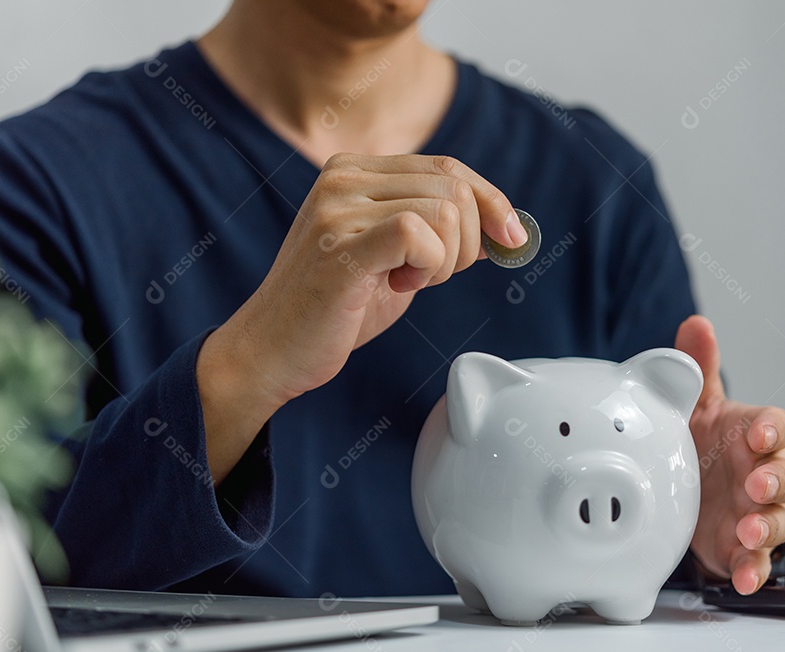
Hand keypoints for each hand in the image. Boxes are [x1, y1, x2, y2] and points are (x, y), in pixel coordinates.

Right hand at [198, 153, 526, 479]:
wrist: (272, 352)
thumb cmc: (332, 311)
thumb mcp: (392, 258)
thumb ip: (433, 230)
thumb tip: (501, 224)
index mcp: (354, 171)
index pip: (447, 167)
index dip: (491, 201)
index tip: (511, 237)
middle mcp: (343, 177)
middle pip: (453, 187)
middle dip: (467, 242)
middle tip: (431, 277)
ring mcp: (338, 207)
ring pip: (445, 210)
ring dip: (445, 260)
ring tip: (405, 282)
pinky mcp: (341, 244)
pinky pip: (419, 234)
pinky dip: (427, 266)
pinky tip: (397, 284)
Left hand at [675, 315, 784, 594]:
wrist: (683, 489)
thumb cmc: (700, 442)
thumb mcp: (695, 406)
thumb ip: (697, 368)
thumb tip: (697, 324)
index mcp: (752, 435)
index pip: (776, 427)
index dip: (772, 429)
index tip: (759, 432)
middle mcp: (762, 474)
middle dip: (775, 482)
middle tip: (757, 485)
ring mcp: (756, 513)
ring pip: (776, 521)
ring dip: (767, 528)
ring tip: (750, 532)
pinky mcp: (742, 547)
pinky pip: (756, 561)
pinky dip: (753, 570)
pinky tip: (743, 579)